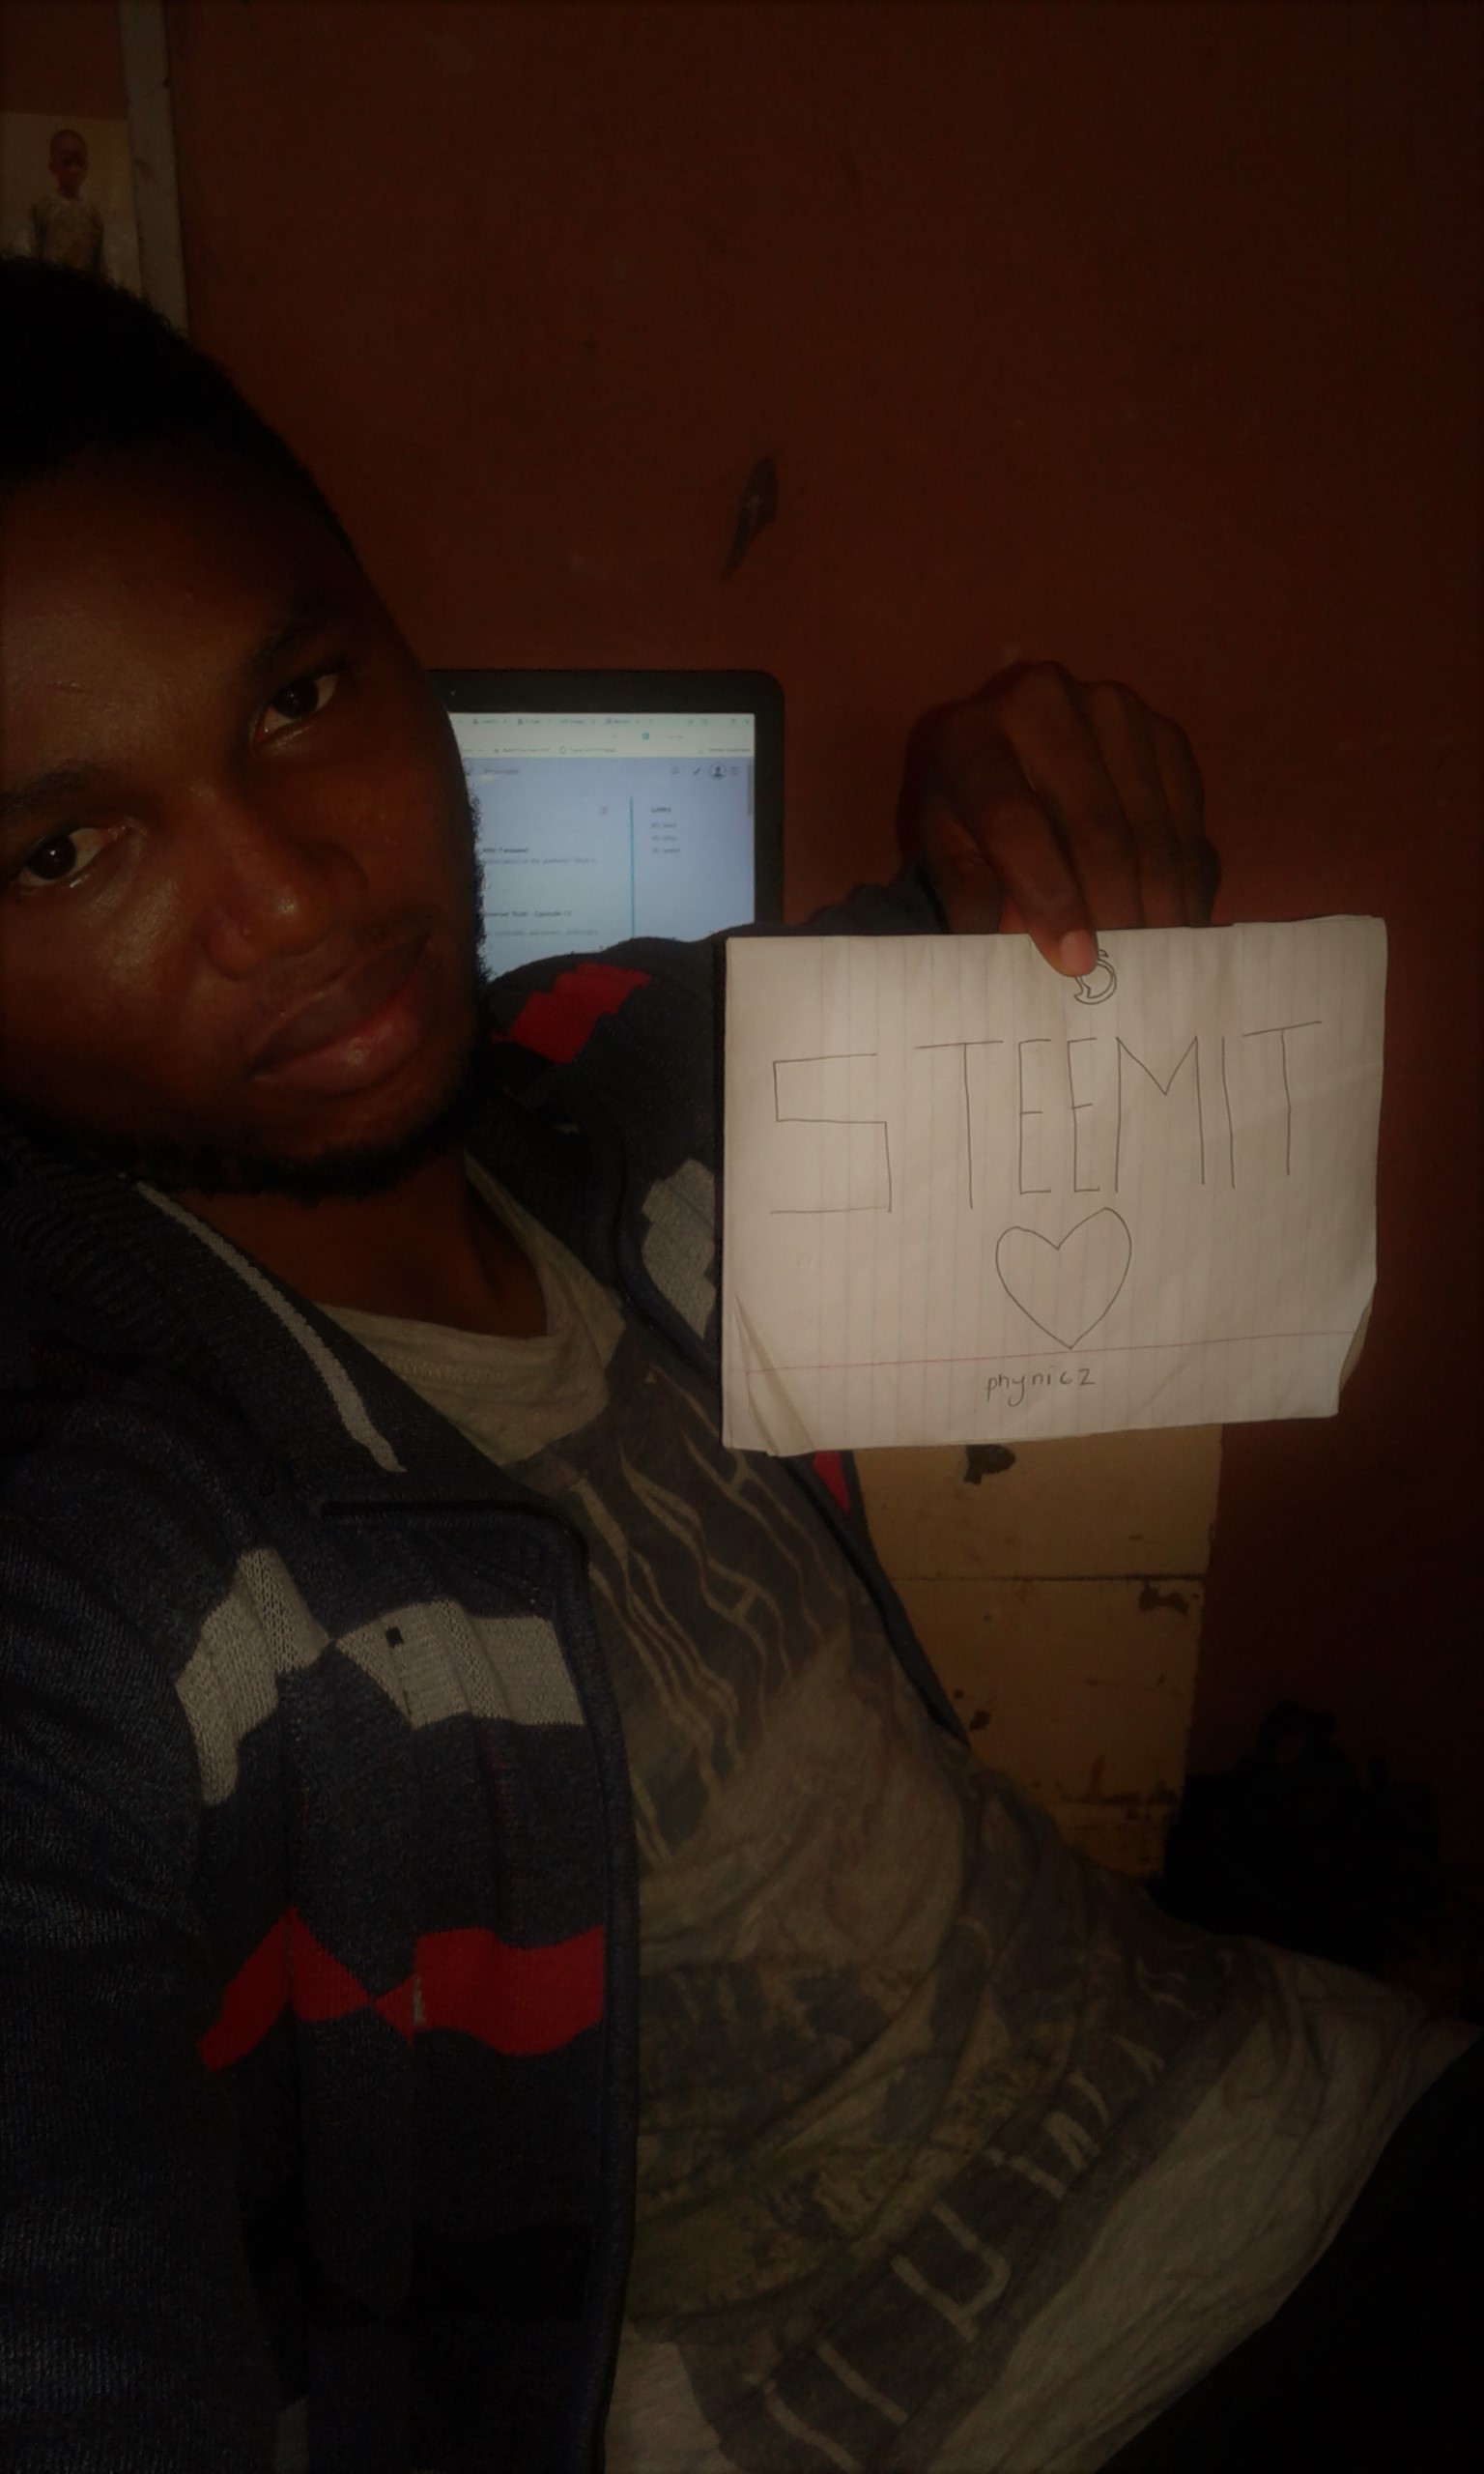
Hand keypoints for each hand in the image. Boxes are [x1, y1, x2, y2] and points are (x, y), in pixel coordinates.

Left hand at [896, 661, 1218, 972]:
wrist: (1014, 755)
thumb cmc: (972, 818)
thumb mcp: (949, 853)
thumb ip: (969, 895)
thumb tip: (1005, 942)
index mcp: (970, 736)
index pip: (1013, 820)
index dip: (1048, 896)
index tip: (1076, 960)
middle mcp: (1043, 701)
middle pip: (1094, 826)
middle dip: (1114, 910)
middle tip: (1126, 968)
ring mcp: (1112, 709)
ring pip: (1150, 825)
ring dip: (1159, 901)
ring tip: (1158, 955)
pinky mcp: (1163, 730)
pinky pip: (1188, 815)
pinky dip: (1187, 876)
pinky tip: (1179, 919)